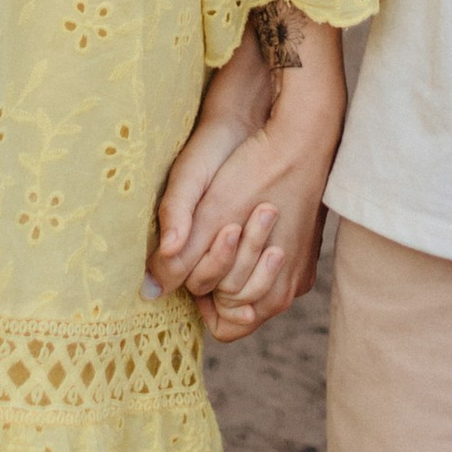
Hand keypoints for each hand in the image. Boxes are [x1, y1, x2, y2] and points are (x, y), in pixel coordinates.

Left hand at [146, 6, 344, 343]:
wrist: (303, 126)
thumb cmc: (257, 167)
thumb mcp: (210, 209)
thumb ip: (179, 256)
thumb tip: (149, 291)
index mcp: (273, 290)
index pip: (223, 324)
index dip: (198, 293)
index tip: (189, 257)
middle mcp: (291, 287)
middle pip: (235, 304)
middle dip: (214, 271)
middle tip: (212, 224)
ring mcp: (300, 264)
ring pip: (249, 281)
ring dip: (231, 255)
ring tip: (228, 213)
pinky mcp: (302, 242)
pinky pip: (265, 261)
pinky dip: (247, 243)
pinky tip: (241, 209)